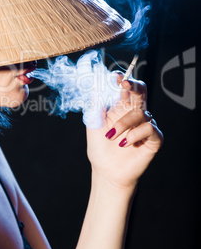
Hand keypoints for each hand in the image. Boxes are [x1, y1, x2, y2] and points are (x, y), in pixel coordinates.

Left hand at [86, 73, 162, 190]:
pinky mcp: (154, 138)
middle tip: (124, 83)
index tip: (115, 77)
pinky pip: (149, 128)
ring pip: (140, 113)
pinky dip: (134, 134)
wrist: (106, 171)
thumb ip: (96, 104)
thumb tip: (95, 83)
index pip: (126, 88)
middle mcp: (135, 113)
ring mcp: (145, 125)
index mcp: (121, 107)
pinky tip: (124, 143)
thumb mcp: (93, 122)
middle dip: (133, 85)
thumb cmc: (100, 147)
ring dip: (123, 124)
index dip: (122, 80)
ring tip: (111, 137)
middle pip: (141, 91)